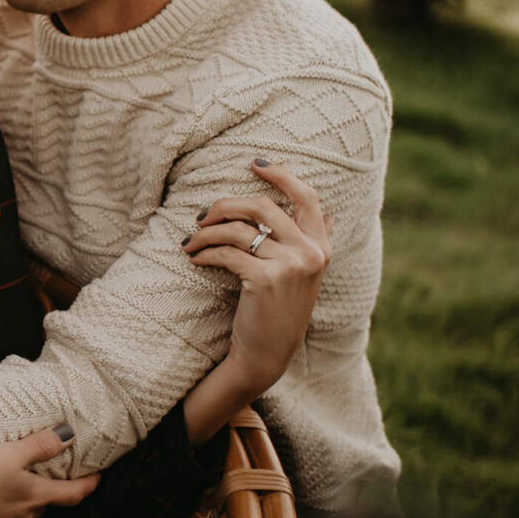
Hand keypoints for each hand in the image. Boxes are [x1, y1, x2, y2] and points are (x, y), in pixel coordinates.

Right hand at [0, 426, 97, 517]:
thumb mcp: (5, 454)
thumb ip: (38, 446)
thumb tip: (69, 435)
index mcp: (34, 498)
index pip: (74, 494)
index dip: (88, 484)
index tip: (98, 477)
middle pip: (45, 505)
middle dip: (49, 490)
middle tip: (49, 473)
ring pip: (20, 515)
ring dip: (20, 501)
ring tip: (10, 482)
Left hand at [183, 160, 331, 397]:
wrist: (267, 353)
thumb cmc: (278, 309)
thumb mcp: (303, 274)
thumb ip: (312, 242)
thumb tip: (328, 212)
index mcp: (321, 247)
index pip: (307, 197)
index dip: (281, 175)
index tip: (254, 163)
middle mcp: (311, 253)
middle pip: (262, 206)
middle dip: (224, 205)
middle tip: (201, 216)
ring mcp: (290, 266)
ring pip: (238, 229)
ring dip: (206, 232)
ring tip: (190, 242)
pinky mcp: (265, 279)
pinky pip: (226, 252)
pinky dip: (205, 252)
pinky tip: (194, 258)